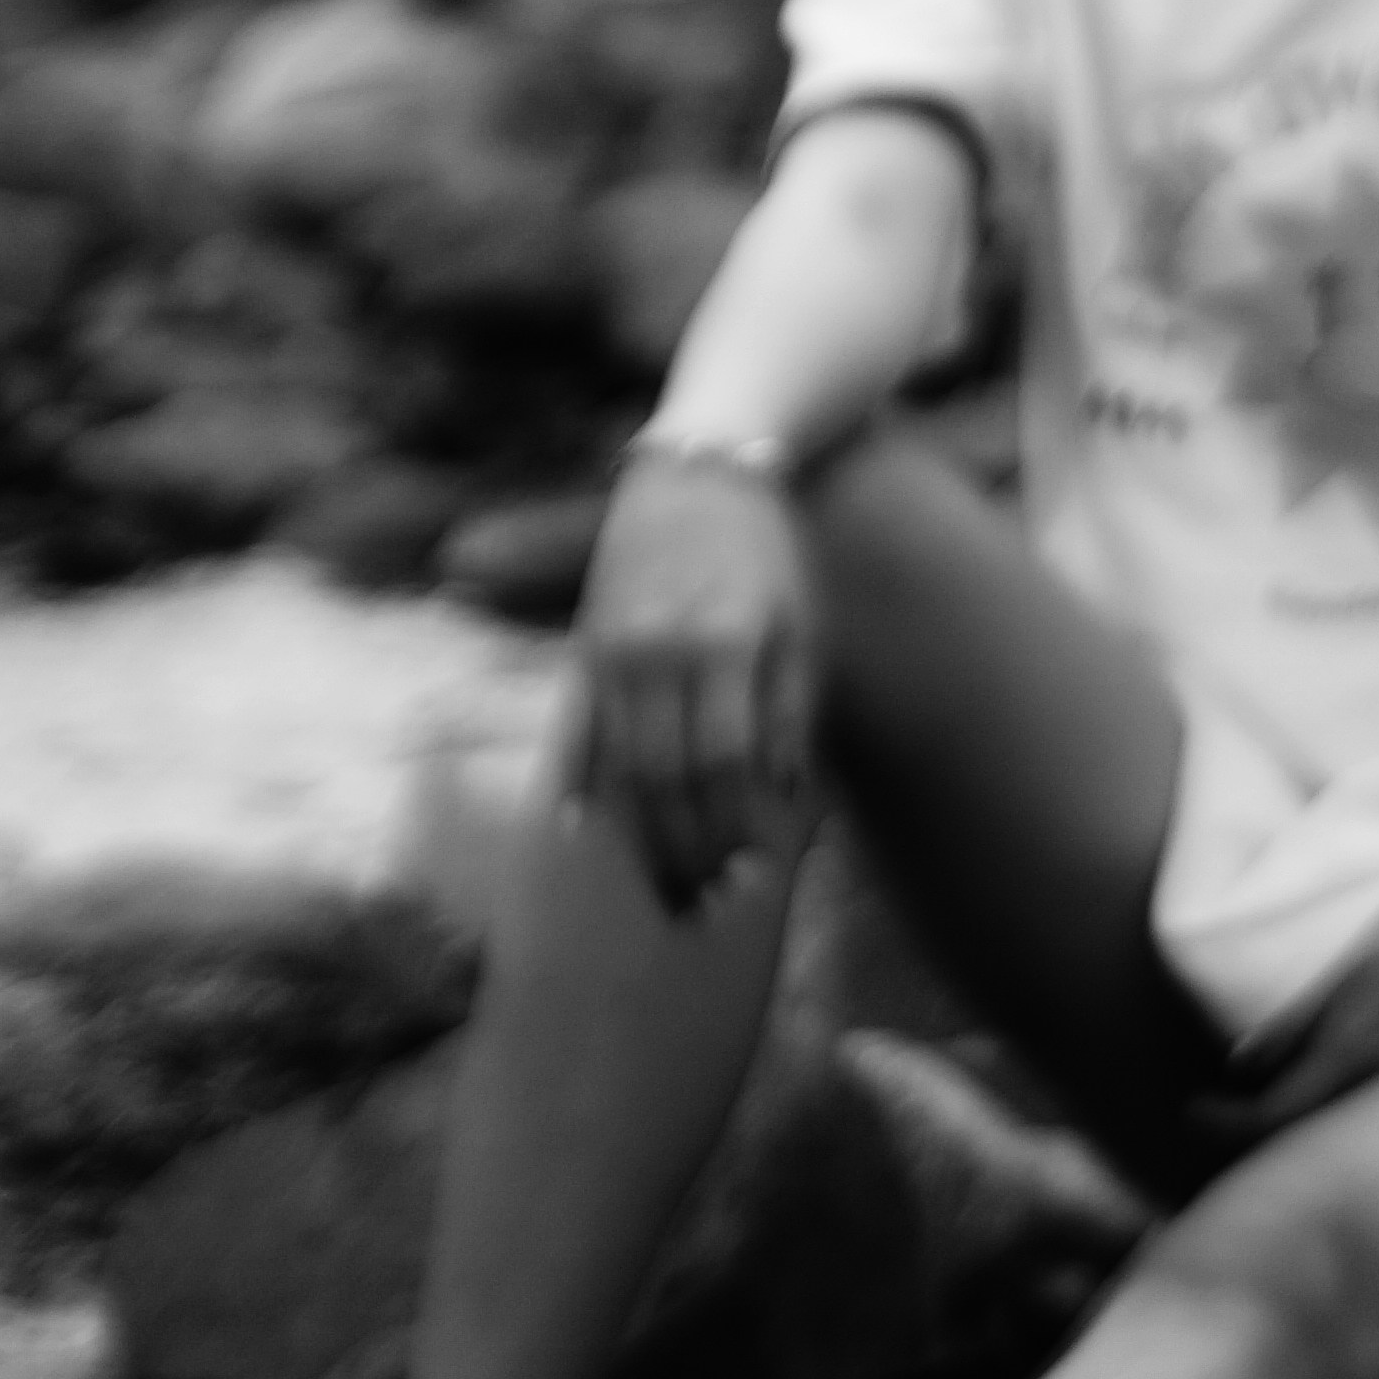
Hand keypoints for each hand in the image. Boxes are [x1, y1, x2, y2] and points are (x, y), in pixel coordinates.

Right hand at [568, 452, 818, 912]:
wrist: (699, 469)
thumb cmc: (768, 553)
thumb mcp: (800, 624)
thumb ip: (788, 710)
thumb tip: (780, 799)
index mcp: (724, 644)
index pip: (722, 764)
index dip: (732, 828)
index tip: (748, 876)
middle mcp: (659, 651)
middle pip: (665, 779)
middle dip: (683, 852)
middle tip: (699, 908)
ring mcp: (613, 649)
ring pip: (620, 766)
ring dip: (639, 837)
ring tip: (662, 888)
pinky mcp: (586, 644)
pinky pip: (577, 729)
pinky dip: (579, 783)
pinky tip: (584, 832)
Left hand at [1212, 831, 1378, 1144]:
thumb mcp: (1361, 957)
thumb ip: (1304, 1018)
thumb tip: (1243, 1068)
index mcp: (1361, 1057)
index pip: (1270, 1123)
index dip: (1218, 1127)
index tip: (1185, 1108)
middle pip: (1308, 1139)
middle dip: (1254, 1136)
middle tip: (1212, 1115)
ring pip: (1348, 1125)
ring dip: (1301, 1124)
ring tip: (1262, 1101)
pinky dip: (1346, 1106)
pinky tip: (1336, 1082)